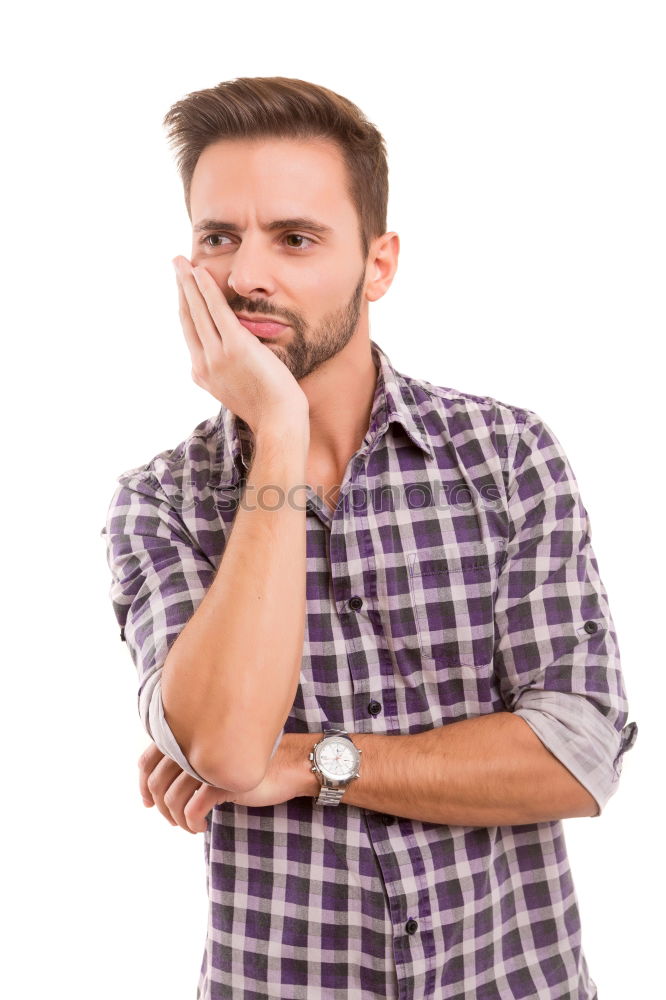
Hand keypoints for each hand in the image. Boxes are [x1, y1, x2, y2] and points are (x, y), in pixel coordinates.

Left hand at [139, 735, 312, 833]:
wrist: (288, 764)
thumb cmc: (249, 761)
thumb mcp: (215, 756)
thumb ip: (191, 758)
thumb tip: (161, 784)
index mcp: (188, 736)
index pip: (147, 760)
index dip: (143, 785)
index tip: (148, 803)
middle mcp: (194, 745)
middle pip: (156, 782)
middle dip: (161, 807)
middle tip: (174, 820)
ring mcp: (207, 762)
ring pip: (172, 799)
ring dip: (177, 819)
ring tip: (190, 826)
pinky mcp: (222, 781)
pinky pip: (192, 810)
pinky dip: (191, 824)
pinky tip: (200, 828)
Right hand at [173, 256, 308, 437]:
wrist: (278, 422)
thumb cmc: (268, 410)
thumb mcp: (239, 392)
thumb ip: (228, 373)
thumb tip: (226, 360)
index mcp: (203, 374)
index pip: (190, 333)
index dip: (185, 306)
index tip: (182, 288)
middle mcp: (204, 364)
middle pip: (188, 317)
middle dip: (180, 288)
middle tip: (176, 264)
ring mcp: (217, 356)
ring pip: (197, 311)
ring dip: (188, 282)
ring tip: (181, 261)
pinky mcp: (235, 347)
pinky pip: (216, 311)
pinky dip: (206, 290)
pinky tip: (200, 273)